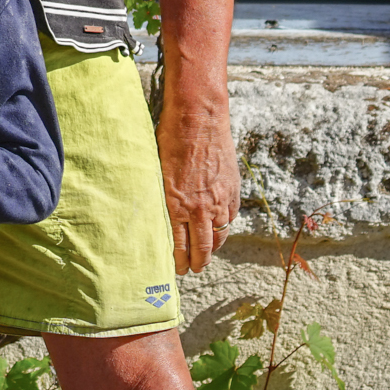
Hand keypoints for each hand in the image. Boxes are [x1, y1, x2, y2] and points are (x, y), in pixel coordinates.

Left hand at [158, 99, 239, 273]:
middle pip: (202, 249)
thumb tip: (158, 217)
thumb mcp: (157, 172)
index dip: (179, 263)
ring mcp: (219, 200)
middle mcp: (199, 208)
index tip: (176, 270)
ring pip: (219, 236)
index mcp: (176, 206)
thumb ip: (162, 198)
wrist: (199, 119)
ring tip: (206, 255)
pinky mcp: (232, 190)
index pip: (179, 247)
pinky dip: (224, 226)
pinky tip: (218, 228)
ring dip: (212, 249)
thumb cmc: (170, 141)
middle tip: (193, 270)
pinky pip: (230, 217)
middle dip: (197, 264)